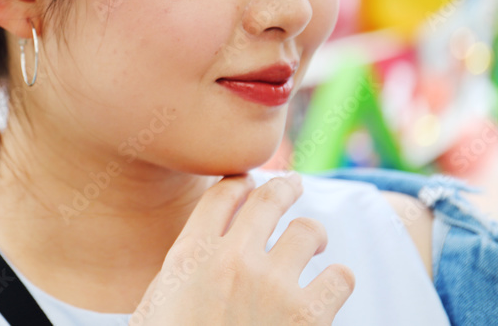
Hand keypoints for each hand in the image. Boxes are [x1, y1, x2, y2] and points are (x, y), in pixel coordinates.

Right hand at [129, 173, 354, 324]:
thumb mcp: (157, 305)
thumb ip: (182, 272)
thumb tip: (200, 252)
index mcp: (190, 256)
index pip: (223, 194)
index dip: (241, 184)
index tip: (251, 185)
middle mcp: (231, 259)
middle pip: (269, 198)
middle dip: (286, 188)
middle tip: (294, 185)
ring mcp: (272, 285)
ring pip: (309, 231)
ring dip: (313, 238)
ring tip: (315, 247)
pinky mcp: (307, 317)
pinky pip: (339, 277)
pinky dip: (337, 281)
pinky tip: (329, 288)